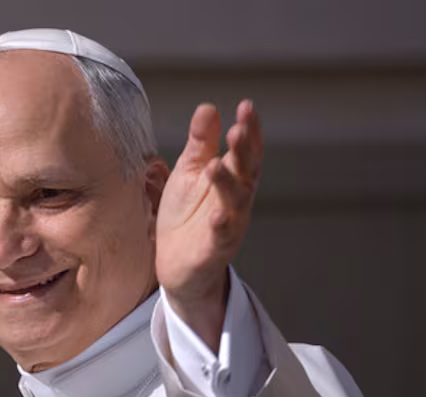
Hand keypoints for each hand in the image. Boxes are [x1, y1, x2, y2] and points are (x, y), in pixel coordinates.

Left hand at [155, 100, 262, 350]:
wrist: (176, 261)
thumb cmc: (186, 214)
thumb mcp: (190, 172)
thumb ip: (200, 143)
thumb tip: (208, 108)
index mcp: (232, 177)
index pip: (246, 150)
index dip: (249, 129)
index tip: (246, 106)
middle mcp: (237, 199)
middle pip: (245, 171)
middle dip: (244, 151)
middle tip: (238, 130)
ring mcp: (229, 223)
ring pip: (235, 201)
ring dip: (227, 184)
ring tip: (215, 166)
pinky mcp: (215, 248)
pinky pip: (222, 236)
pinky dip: (222, 225)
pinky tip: (217, 214)